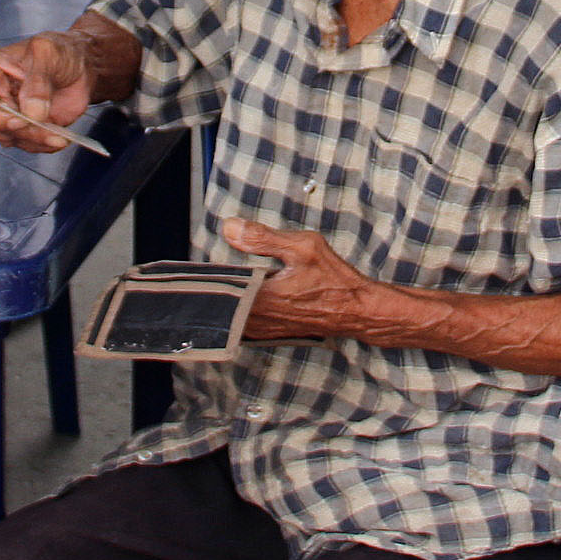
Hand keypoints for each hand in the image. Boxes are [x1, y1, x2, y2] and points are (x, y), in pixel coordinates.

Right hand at [0, 32, 95, 151]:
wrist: (81, 65)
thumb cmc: (60, 51)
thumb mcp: (49, 53)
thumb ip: (38, 81)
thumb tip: (32, 113)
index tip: (20, 122)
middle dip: (24, 132)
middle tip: (49, 132)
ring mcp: (7, 112)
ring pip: (12, 137)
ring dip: (36, 140)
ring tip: (59, 136)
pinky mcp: (23, 127)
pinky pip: (27, 143)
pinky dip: (43, 144)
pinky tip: (59, 137)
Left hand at [225, 219, 384, 340]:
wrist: (358, 309)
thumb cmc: (335, 279)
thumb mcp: (303, 247)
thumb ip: (263, 238)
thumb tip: (230, 227)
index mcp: (262, 297)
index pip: (220, 289)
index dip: (209, 276)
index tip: (202, 267)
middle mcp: (261, 318)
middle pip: (222, 304)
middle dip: (216, 287)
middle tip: (211, 272)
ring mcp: (266, 328)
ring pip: (232, 316)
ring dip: (227, 300)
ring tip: (225, 282)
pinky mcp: (273, 331)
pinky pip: (245, 324)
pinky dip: (240, 310)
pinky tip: (243, 297)